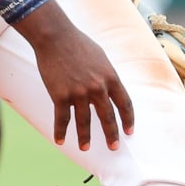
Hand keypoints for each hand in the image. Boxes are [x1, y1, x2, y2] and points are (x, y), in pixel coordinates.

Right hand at [14, 3, 134, 150]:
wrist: (55, 36)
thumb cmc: (78, 43)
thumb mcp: (101, 57)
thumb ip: (107, 76)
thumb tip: (111, 90)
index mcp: (110, 77)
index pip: (125, 104)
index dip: (128, 119)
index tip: (129, 131)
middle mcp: (97, 88)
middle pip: (108, 117)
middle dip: (111, 135)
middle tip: (113, 147)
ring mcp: (78, 93)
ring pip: (84, 122)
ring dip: (85, 137)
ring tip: (85, 148)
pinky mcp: (60, 95)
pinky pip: (62, 118)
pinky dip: (61, 131)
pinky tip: (60, 140)